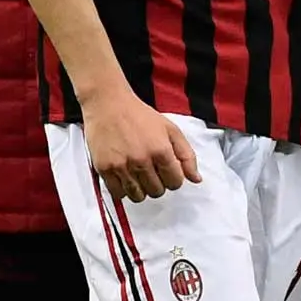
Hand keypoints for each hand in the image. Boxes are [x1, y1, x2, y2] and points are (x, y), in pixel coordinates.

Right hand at [83, 89, 197, 201]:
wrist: (108, 104)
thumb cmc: (140, 116)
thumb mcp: (171, 130)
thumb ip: (187, 156)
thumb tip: (196, 179)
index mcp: (161, 151)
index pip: (175, 183)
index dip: (174, 179)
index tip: (167, 172)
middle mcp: (141, 160)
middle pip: (157, 191)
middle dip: (158, 184)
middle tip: (152, 172)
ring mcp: (121, 166)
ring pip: (138, 196)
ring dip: (141, 190)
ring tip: (138, 176)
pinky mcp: (104, 168)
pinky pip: (117, 193)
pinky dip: (123, 190)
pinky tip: (125, 178)